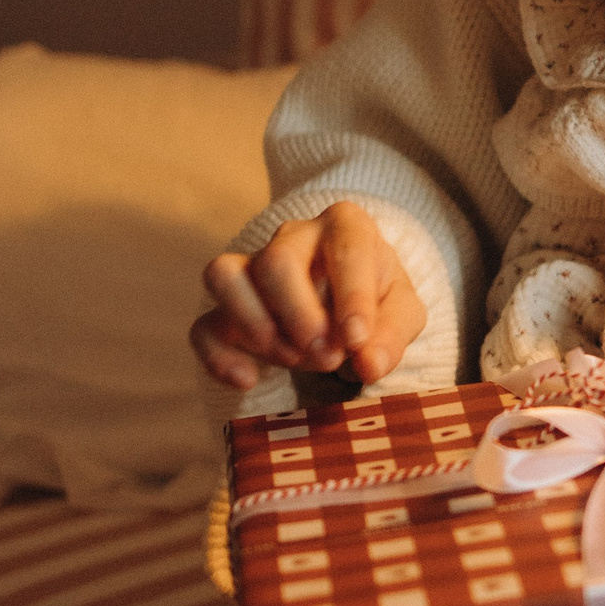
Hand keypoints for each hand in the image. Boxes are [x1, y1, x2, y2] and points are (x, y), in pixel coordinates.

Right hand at [190, 202, 426, 391]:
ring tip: (291, 359)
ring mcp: (253, 267)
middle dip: (300, 316)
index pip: (346, 247)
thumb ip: (391, 334)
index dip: (351, 297)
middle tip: (327, 358)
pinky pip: (204, 326)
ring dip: (255, 324)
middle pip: (277, 262)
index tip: (356, 341)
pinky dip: (219, 356)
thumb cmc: (376, 300)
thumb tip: (368, 364)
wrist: (345, 305)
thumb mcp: (401, 313)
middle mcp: (293, 237)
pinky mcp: (229, 308)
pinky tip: (247, 379)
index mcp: (345, 226)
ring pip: (225, 276)